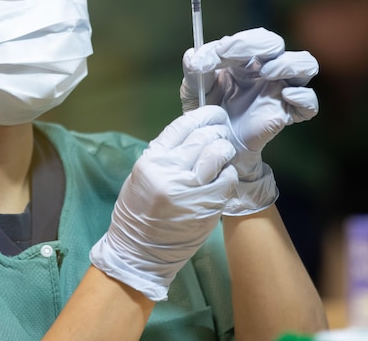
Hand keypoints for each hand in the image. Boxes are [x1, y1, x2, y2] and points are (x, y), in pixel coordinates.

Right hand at [89, 106, 238, 300]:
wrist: (140, 252)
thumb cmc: (138, 212)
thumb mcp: (143, 175)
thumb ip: (166, 154)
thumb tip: (193, 135)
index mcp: (152, 161)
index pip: (182, 126)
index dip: (203, 115)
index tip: (213, 114)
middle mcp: (171, 172)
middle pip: (204, 137)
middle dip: (217, 131)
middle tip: (221, 132)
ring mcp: (190, 190)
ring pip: (218, 155)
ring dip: (225, 149)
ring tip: (224, 151)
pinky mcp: (207, 207)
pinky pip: (227, 180)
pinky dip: (228, 173)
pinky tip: (223, 175)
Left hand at [180, 28, 318, 214]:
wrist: (215, 144)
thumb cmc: (206, 112)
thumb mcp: (193, 90)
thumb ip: (193, 71)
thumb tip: (193, 55)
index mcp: (244, 59)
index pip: (253, 37)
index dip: (241, 41)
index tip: (221, 53)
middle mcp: (265, 69)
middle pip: (277, 44)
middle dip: (263, 45)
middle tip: (243, 61)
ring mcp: (280, 89)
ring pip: (305, 64)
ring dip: (288, 63)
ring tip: (267, 73)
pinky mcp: (287, 113)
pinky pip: (310, 103)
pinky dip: (304, 97)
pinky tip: (286, 96)